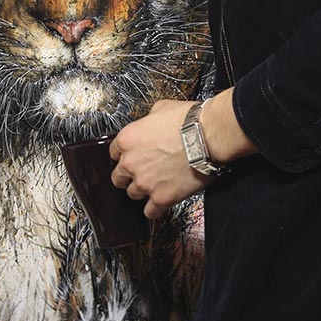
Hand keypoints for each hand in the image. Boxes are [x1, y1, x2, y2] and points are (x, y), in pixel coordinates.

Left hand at [109, 99, 213, 220]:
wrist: (207, 136)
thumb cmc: (188, 121)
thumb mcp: (160, 108)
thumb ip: (147, 121)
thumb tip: (150, 124)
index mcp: (127, 140)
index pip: (113, 153)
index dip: (124, 156)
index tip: (131, 157)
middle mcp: (131, 163)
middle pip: (118, 178)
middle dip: (127, 176)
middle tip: (140, 173)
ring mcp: (145, 182)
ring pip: (132, 194)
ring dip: (141, 191)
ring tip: (153, 186)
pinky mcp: (161, 197)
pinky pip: (150, 212)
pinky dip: (154, 210)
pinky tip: (158, 205)